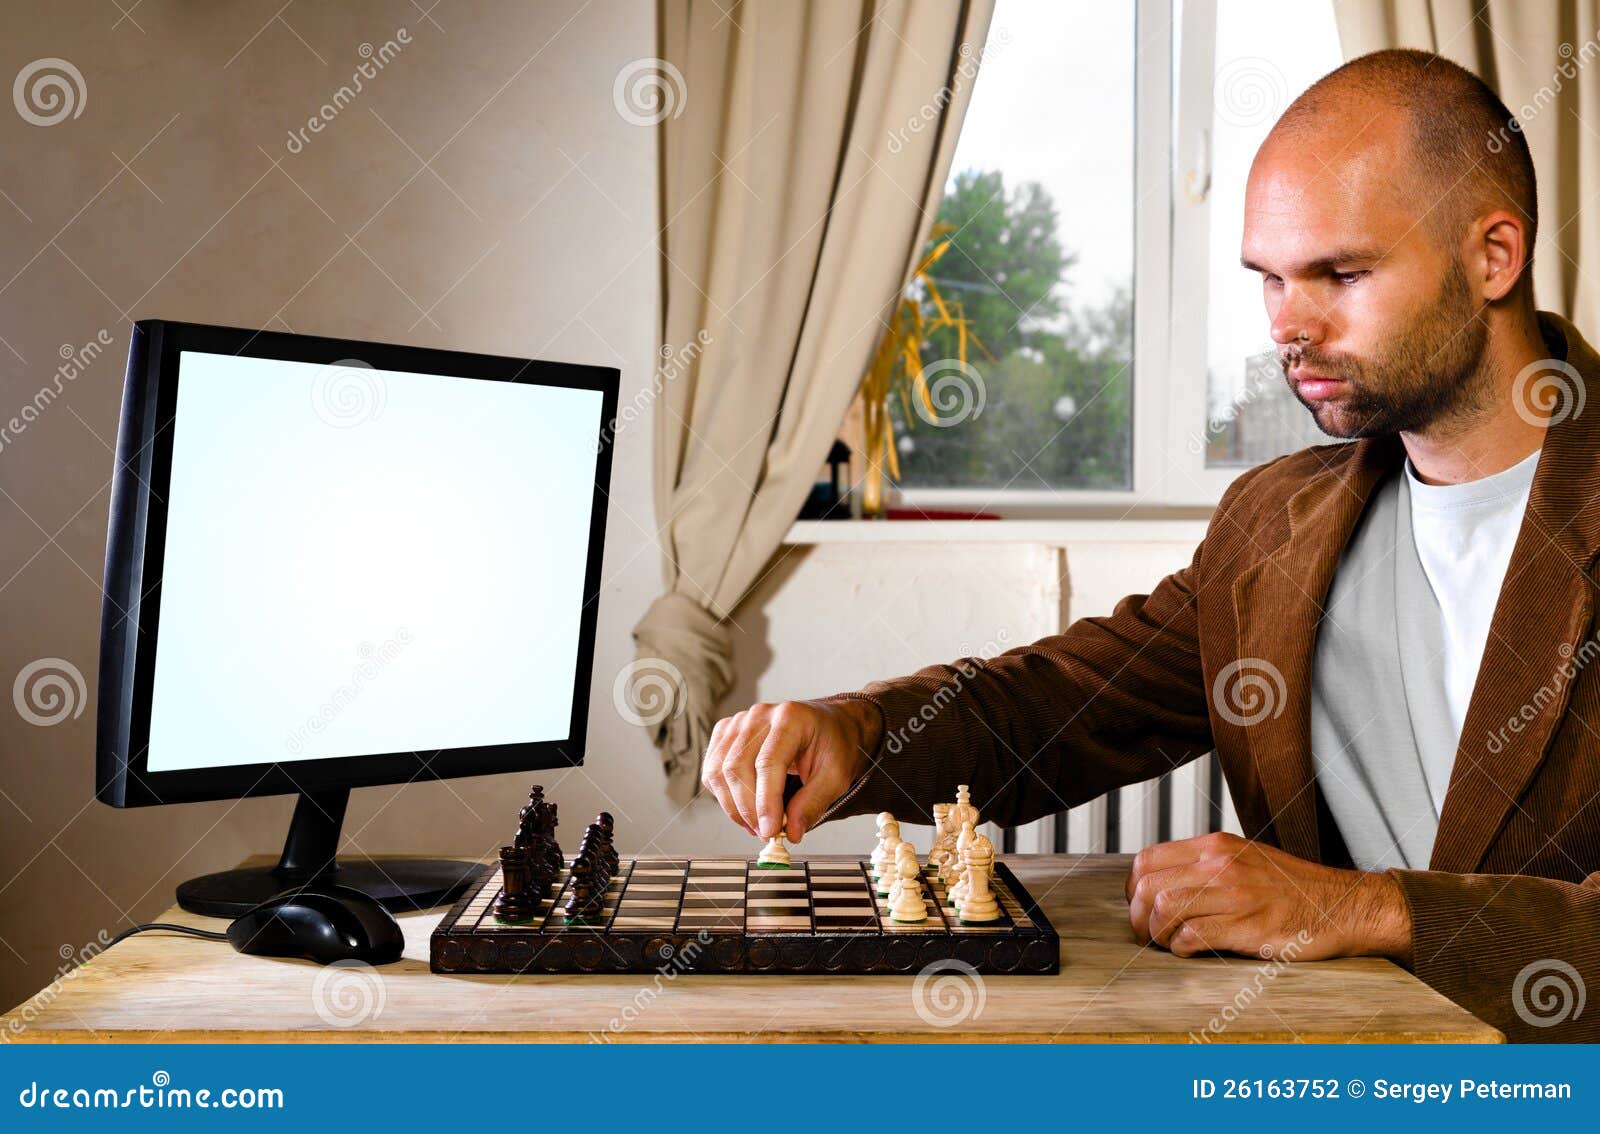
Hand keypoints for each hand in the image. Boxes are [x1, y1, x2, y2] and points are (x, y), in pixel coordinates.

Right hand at [701, 698, 880, 841]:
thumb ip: (813, 803)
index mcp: (790, 718)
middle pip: (737, 767)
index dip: (765, 802)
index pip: (767, 763)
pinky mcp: (726, 733)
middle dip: (748, 809)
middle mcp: (759, 715)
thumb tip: (790, 831)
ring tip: (756, 825)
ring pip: (718, 771)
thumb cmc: (833, 745)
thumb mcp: (836, 776)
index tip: (769, 832)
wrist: (828, 725)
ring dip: (733, 807)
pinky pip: (712, 770)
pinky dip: (724, 796)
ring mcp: (739, 722)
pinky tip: (744, 808)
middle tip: (765, 833)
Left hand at [1124, 832, 1411, 962]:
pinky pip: (1192, 935)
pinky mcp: (1247, 925)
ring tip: (1169, 944)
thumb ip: (1202, 866)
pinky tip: (1190, 951)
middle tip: (1147, 935)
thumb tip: (1159, 886)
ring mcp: (1234, 893)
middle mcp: (1219, 864)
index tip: (1141, 909)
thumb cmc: (1291, 889)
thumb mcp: (1242, 859)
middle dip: (1138, 918)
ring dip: (1158, 935)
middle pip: (1148, 887)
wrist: (1341, 906)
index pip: (1146, 860)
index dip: (1134, 891)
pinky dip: (1181, 948)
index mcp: (1214, 846)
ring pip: (1164, 910)